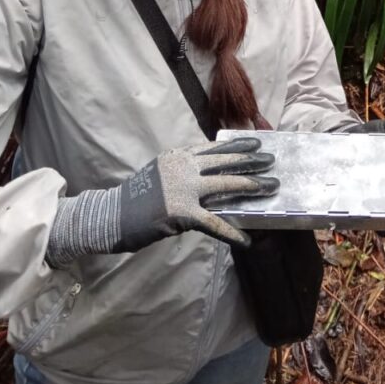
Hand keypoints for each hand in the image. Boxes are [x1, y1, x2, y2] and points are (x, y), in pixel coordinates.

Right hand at [47, 138, 277, 266]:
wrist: (111, 216)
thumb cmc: (136, 197)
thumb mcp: (160, 173)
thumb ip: (184, 171)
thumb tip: (211, 175)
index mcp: (178, 156)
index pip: (214, 148)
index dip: (237, 146)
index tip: (256, 143)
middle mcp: (183, 166)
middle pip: (225, 161)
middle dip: (252, 162)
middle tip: (273, 161)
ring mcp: (182, 188)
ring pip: (225, 184)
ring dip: (251, 186)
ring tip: (271, 188)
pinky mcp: (181, 212)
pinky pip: (213, 222)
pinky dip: (231, 232)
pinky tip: (246, 240)